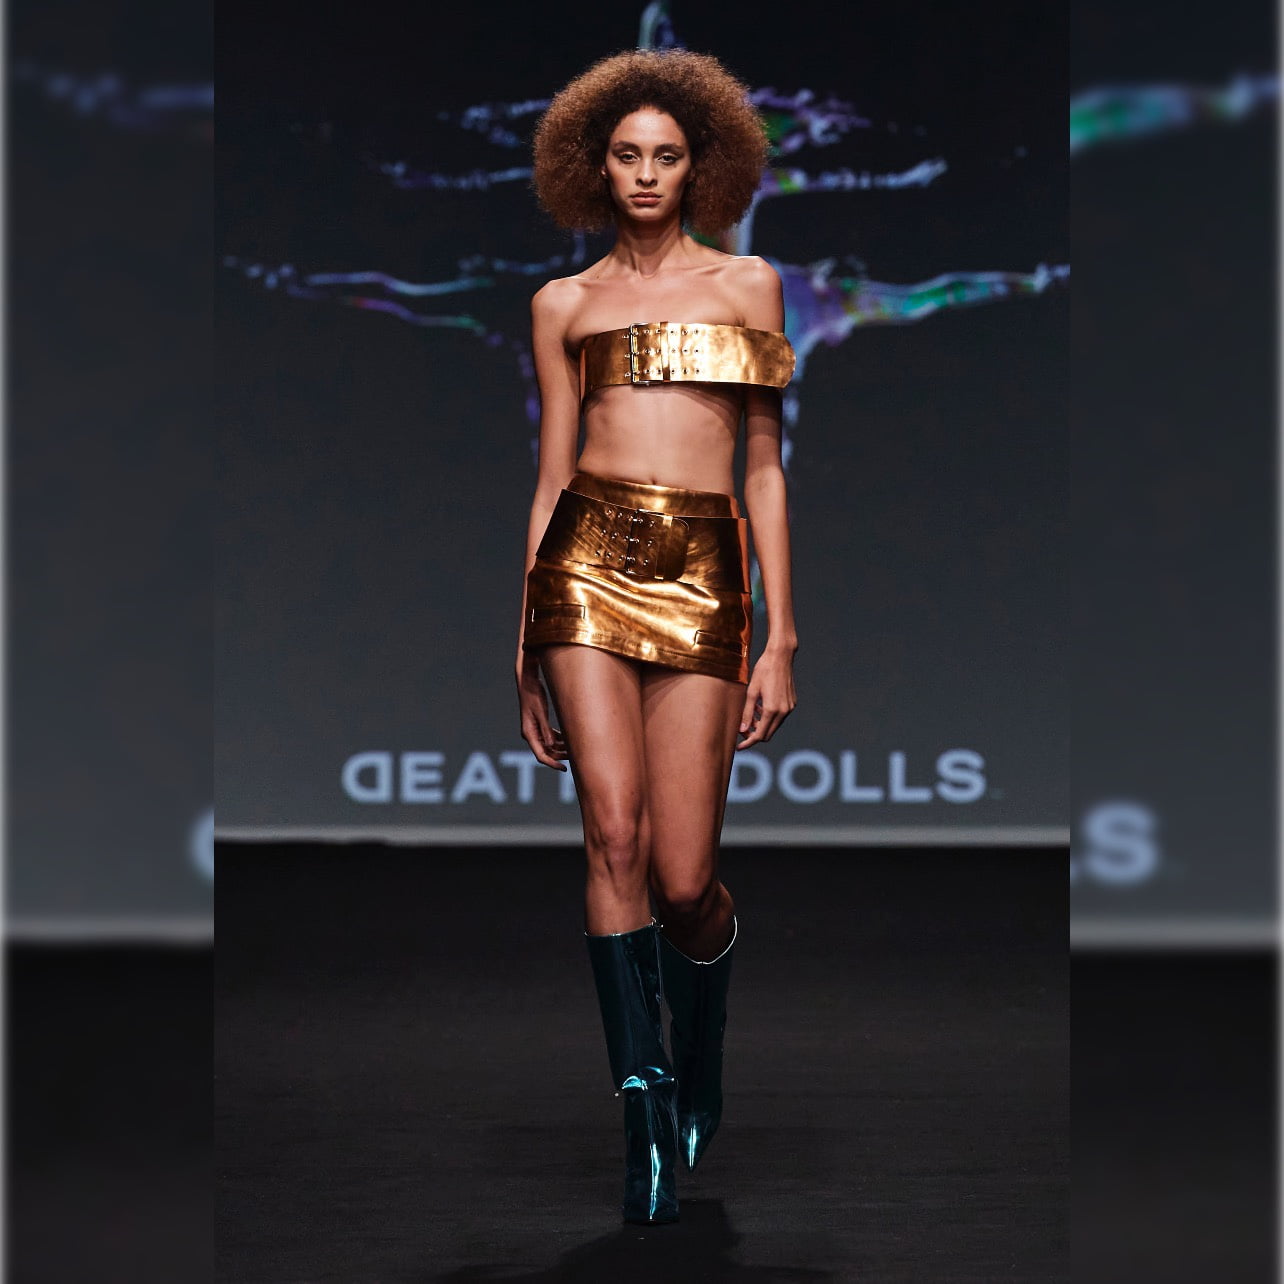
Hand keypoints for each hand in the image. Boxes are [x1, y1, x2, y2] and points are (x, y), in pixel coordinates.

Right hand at [516, 654, 567, 769]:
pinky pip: (550, 736)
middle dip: (560, 756)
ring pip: (549, 744)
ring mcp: (535, 729)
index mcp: (529, 733)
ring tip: (576, 746)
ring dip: (561, 747)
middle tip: (575, 757)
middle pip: (546, 751)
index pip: (541, 755)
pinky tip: (570, 737)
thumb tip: (551, 745)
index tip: (564, 769)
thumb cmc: (534, 695)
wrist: (528, 681)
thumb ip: (546, 729)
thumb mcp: (541, 712)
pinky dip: (559, 738)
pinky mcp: (539, 723)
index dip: (553, 764)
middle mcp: (531, 733)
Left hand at [736, 647, 795, 749]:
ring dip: (762, 725)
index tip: (739, 747)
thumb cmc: (763, 671)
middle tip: (742, 729)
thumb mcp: (751, 691)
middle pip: (768, 733)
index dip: (748, 742)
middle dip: (754, 734)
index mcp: (772, 710)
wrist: (781, 657)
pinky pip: (779, 717)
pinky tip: (760, 707)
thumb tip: (742, 730)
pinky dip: (769, 717)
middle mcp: (783, 711)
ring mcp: (789, 708)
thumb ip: (747, 712)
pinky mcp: (792, 703)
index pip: (759, 735)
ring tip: (751, 714)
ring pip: (774, 726)